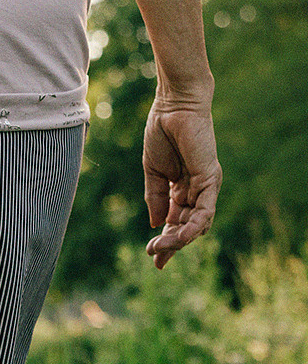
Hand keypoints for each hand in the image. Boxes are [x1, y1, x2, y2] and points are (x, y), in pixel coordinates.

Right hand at [141, 102, 220, 268]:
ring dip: (180, 240)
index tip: (152, 256)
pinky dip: (194, 226)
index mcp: (180, 189)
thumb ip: (156, 199)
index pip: (176, 222)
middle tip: (154, 255)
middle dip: (171, 245)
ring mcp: (205, 186)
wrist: (172, 107)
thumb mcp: (152, 173)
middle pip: (187, 227)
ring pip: (198, 224)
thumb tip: (157, 225)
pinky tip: (180, 237)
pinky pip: (205, 210)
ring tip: (161, 249)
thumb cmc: (161, 134)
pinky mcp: (210, 179)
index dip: (166, 241)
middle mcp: (196, 190)